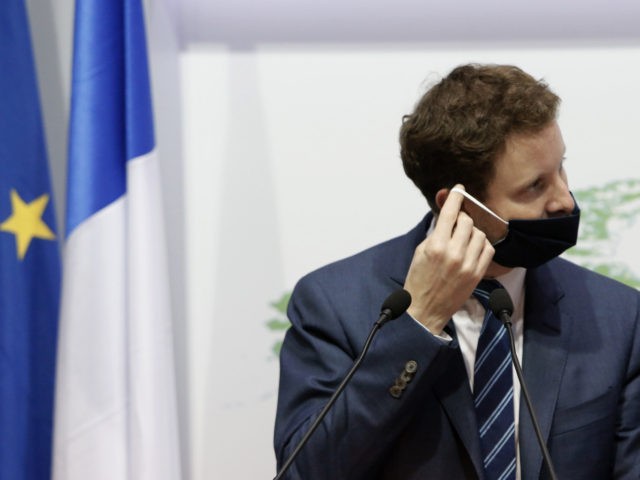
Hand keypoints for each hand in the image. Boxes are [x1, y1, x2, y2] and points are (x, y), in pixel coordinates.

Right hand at [404, 185, 493, 333]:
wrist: (425, 309)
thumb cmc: (418, 280)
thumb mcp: (420, 251)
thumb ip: (436, 231)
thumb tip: (446, 213)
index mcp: (436, 246)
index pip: (450, 213)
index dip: (455, 197)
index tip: (459, 189)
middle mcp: (454, 253)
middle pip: (467, 221)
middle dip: (461, 219)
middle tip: (454, 225)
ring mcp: (468, 264)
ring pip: (479, 234)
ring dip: (471, 232)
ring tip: (462, 240)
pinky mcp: (478, 274)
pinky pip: (488, 249)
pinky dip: (481, 245)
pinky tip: (472, 248)